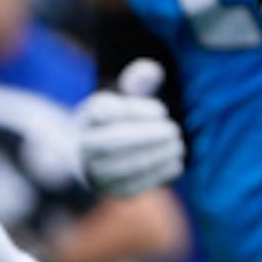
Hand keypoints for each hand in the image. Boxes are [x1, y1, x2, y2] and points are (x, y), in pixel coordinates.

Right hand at [76, 60, 186, 197]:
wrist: (104, 158)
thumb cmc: (123, 121)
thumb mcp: (128, 96)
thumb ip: (140, 80)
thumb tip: (151, 71)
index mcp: (87, 116)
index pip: (101, 110)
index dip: (134, 110)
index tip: (163, 111)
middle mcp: (82, 144)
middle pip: (107, 142)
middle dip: (144, 137)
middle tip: (174, 131)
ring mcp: (92, 171)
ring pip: (118, 167)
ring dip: (152, 157)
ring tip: (179, 147)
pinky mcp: (108, 190)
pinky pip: (128, 186)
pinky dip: (154, 176)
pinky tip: (175, 164)